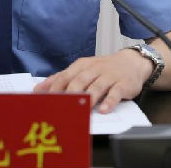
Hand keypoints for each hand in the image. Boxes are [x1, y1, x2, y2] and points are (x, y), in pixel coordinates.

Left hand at [32, 49, 151, 112]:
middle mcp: (94, 69)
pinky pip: (115, 93)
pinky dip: (109, 101)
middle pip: (79, 81)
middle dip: (69, 94)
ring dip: (88, 98)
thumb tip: (39, 89)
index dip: (54, 89)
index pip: (64, 77)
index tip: (46, 100)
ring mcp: (109, 76)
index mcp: (81, 66)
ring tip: (81, 110)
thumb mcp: (82, 69)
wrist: (132, 62)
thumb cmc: (103, 69)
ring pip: (96, 87)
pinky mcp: (123, 84)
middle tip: (61, 108)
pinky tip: (104, 110)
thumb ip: (61, 78)